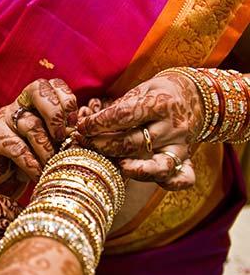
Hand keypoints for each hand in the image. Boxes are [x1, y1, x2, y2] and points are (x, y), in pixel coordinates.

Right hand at [0, 78, 76, 187]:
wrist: (3, 174)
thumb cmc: (34, 153)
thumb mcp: (51, 140)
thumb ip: (64, 132)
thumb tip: (80, 134)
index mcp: (36, 100)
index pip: (53, 85)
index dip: (67, 100)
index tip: (74, 123)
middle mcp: (19, 104)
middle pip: (38, 92)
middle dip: (56, 115)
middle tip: (62, 138)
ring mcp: (3, 120)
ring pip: (32, 125)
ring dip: (47, 148)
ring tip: (53, 163)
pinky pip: (17, 149)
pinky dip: (32, 164)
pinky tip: (39, 174)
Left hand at [77, 72, 203, 189]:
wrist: (193, 95)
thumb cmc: (158, 93)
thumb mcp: (140, 91)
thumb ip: (119, 109)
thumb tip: (88, 125)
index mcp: (159, 104)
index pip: (123, 116)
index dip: (98, 124)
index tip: (81, 127)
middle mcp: (171, 127)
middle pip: (133, 143)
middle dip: (102, 145)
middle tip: (84, 142)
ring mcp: (180, 145)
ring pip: (157, 166)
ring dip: (132, 169)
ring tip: (116, 164)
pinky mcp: (186, 158)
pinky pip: (183, 178)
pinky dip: (169, 184)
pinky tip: (150, 180)